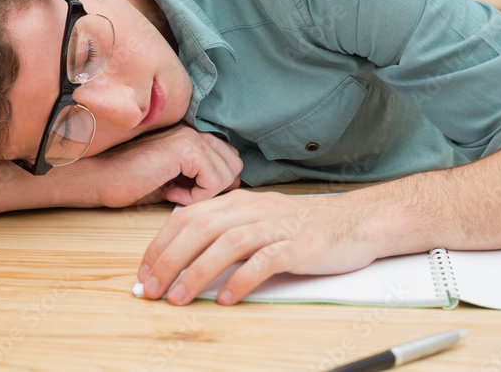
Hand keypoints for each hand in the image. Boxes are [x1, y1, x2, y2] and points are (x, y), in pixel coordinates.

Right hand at [77, 123, 242, 208]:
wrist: (96, 178)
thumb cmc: (128, 182)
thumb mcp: (173, 180)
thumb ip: (202, 177)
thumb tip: (235, 183)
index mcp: (191, 135)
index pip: (229, 159)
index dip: (213, 184)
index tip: (185, 192)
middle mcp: (193, 130)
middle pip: (234, 165)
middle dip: (214, 187)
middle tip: (181, 194)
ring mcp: (190, 136)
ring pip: (229, 173)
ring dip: (204, 193)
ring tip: (173, 193)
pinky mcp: (185, 148)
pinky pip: (214, 181)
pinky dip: (196, 197)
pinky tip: (170, 194)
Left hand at [136, 189, 384, 305]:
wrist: (356, 222)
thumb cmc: (304, 226)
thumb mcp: (259, 219)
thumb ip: (226, 231)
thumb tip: (184, 256)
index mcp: (239, 202)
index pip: (188, 217)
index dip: (160, 244)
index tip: (144, 271)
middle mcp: (253, 210)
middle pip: (200, 229)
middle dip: (169, 260)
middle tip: (151, 288)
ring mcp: (276, 226)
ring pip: (227, 244)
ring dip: (198, 271)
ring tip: (180, 297)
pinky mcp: (298, 245)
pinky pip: (264, 261)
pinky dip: (241, 280)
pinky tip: (226, 297)